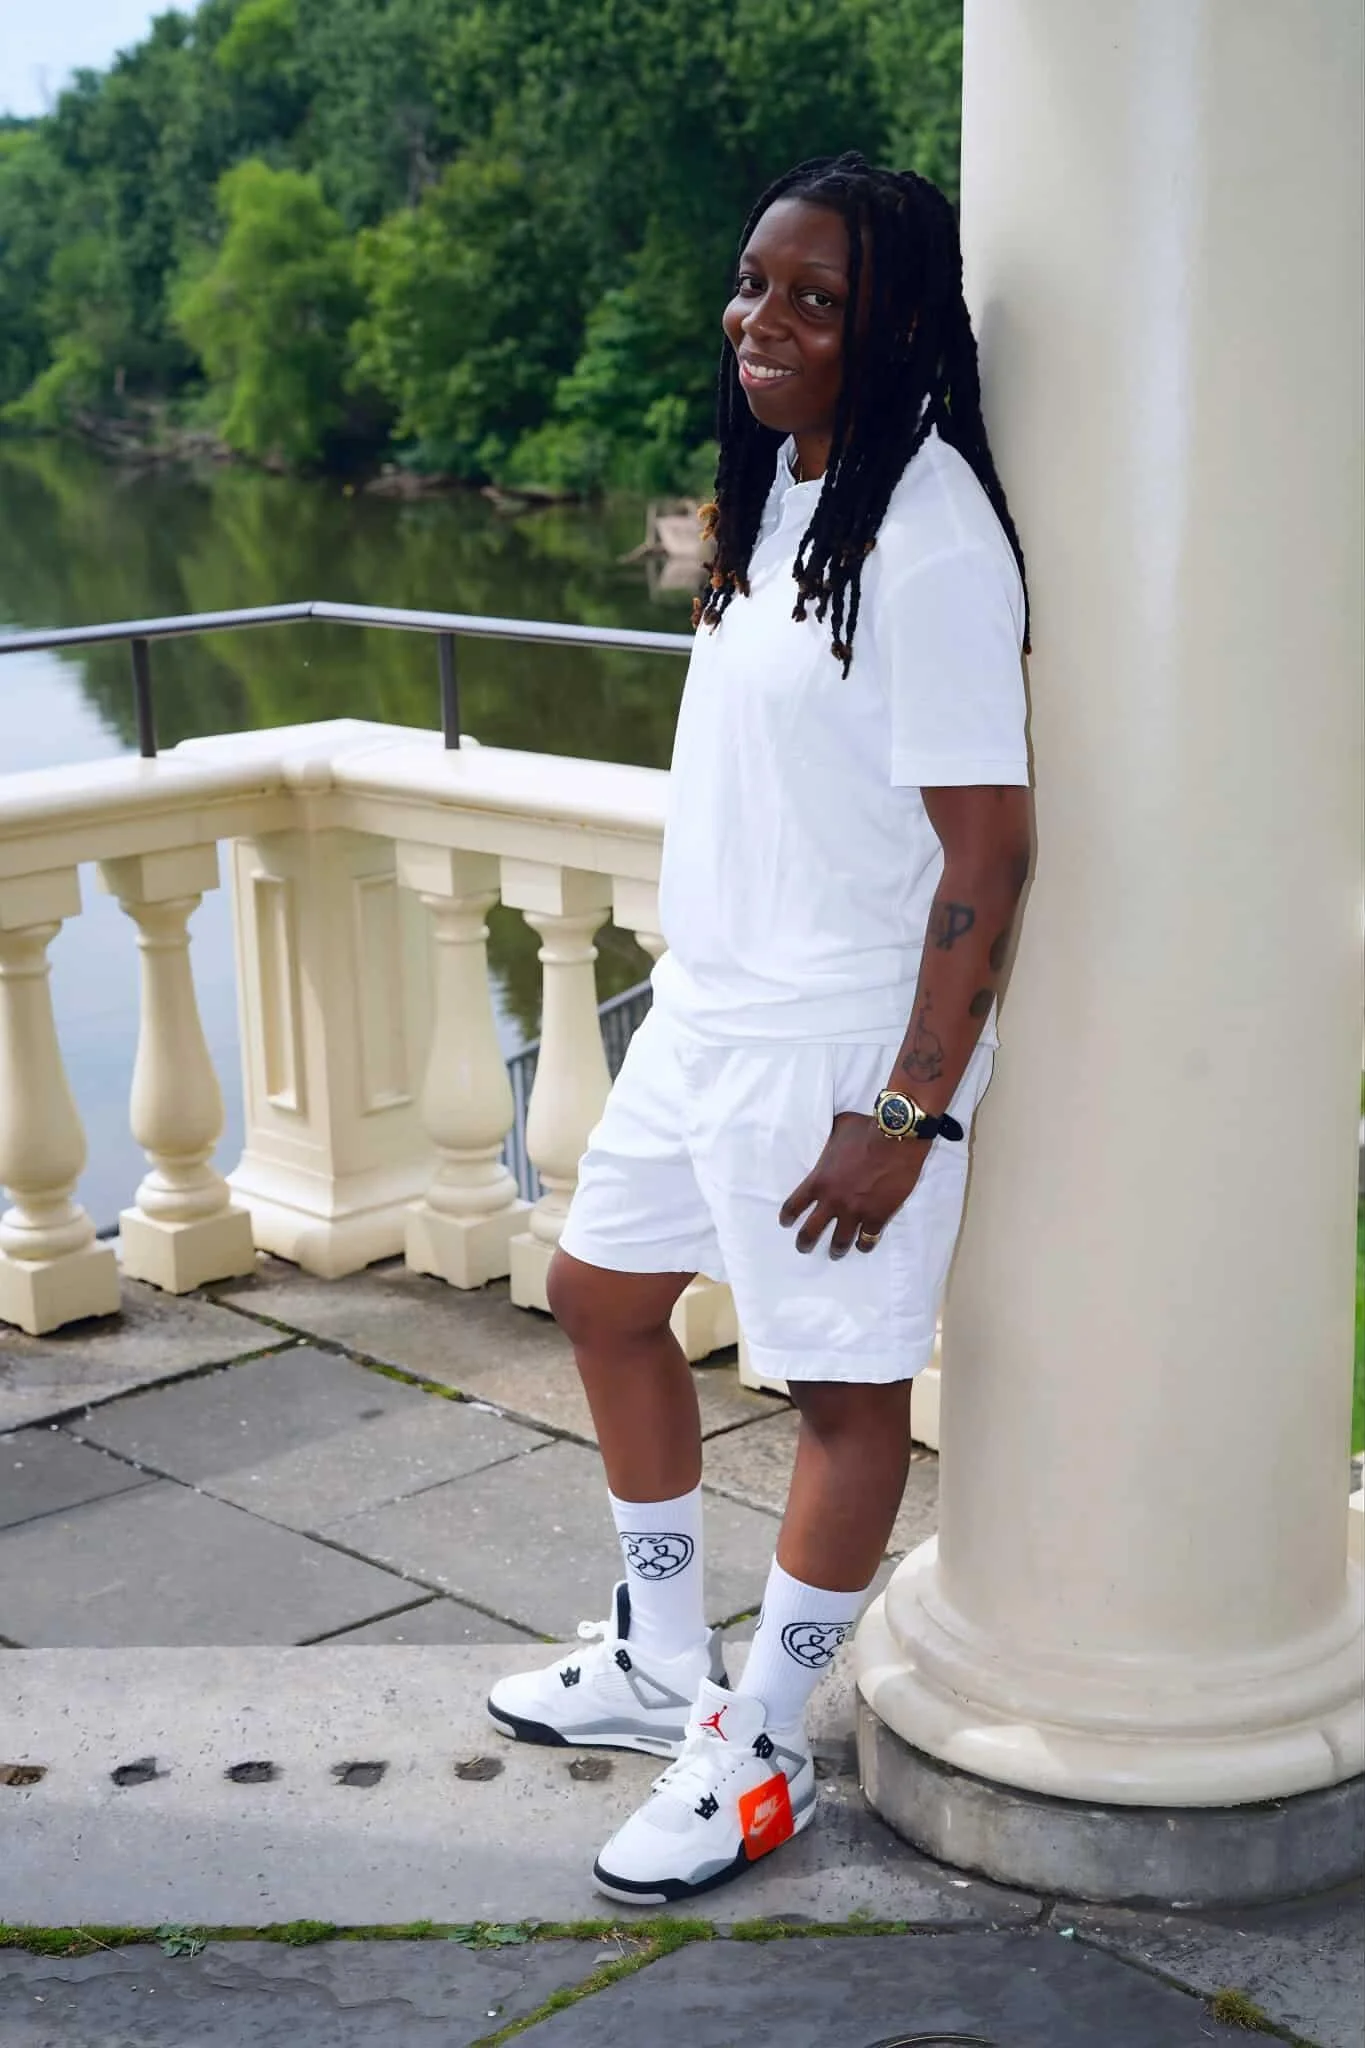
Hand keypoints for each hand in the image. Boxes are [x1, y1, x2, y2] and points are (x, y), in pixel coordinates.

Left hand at [779, 1113, 927, 1257]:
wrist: (897, 1136)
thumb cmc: (866, 1129)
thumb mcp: (838, 1129)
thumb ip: (829, 1140)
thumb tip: (828, 1135)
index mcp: (819, 1180)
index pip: (793, 1206)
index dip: (787, 1217)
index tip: (786, 1223)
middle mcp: (833, 1201)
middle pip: (810, 1231)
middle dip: (804, 1243)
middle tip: (803, 1248)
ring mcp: (856, 1211)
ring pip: (840, 1242)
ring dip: (836, 1250)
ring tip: (835, 1254)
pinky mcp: (878, 1216)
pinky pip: (868, 1239)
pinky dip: (865, 1244)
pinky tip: (863, 1245)